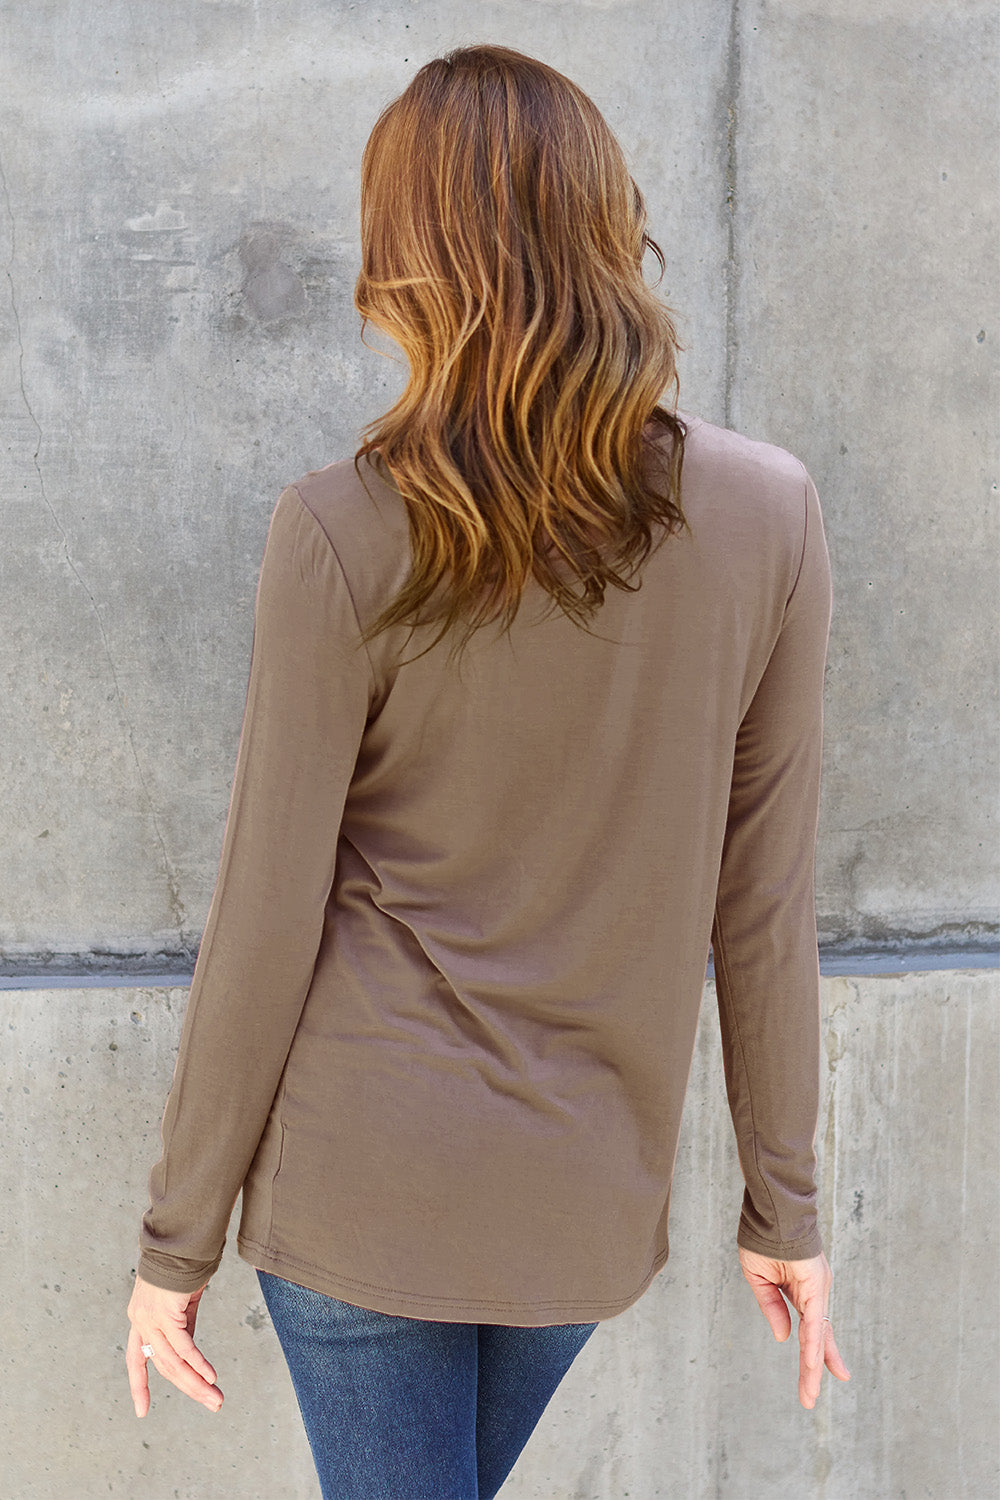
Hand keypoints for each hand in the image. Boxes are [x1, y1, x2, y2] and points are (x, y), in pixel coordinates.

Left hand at [126, 1274, 223, 1417]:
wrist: (181, 1240)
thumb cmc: (183, 1266)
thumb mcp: (181, 1303)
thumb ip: (182, 1328)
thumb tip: (189, 1355)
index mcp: (140, 1320)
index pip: (136, 1361)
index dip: (139, 1386)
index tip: (141, 1411)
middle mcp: (140, 1322)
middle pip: (163, 1366)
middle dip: (188, 1388)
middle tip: (212, 1404)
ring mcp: (151, 1318)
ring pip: (173, 1362)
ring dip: (196, 1383)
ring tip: (215, 1398)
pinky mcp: (166, 1313)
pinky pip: (184, 1346)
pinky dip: (198, 1364)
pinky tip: (210, 1376)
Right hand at [738, 1246, 850, 1408]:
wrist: (771, 1210)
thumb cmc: (763, 1237)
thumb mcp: (760, 1278)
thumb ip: (771, 1307)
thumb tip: (784, 1338)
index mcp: (801, 1291)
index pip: (810, 1330)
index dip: (813, 1354)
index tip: (814, 1377)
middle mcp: (814, 1293)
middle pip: (818, 1339)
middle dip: (815, 1369)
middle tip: (809, 1399)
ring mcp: (818, 1289)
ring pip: (816, 1335)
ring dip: (813, 1366)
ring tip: (809, 1393)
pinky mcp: (817, 1285)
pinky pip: (814, 1320)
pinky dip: (812, 1342)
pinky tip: (811, 1362)